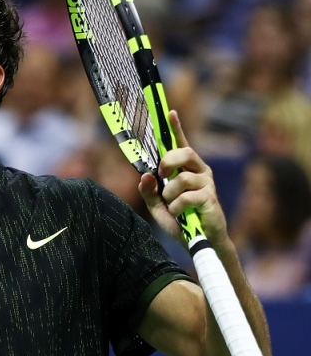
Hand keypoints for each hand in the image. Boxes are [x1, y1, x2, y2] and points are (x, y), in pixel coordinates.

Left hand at [138, 111, 227, 246]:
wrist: (198, 242)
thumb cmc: (180, 220)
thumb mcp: (157, 206)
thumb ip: (149, 191)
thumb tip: (145, 176)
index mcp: (186, 169)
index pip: (180, 144)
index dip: (176, 128)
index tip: (170, 112)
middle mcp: (199, 171)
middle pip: (183, 152)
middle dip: (168, 162)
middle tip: (162, 175)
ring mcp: (207, 183)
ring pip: (181, 179)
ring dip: (170, 195)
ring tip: (173, 207)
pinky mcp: (210, 197)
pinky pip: (185, 197)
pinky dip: (177, 207)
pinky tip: (181, 215)